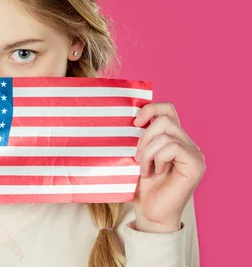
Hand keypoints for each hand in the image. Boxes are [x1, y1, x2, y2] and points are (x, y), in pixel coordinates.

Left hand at [132, 102, 204, 232]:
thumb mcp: (136, 155)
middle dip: (144, 137)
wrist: (149, 213)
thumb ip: (140, 136)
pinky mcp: (196, 164)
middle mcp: (188, 143)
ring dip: (148, 151)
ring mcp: (194, 153)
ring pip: (166, 133)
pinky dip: (158, 158)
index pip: (168, 109)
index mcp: (174, 138)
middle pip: (165, 118)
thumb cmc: (142, 186)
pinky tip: (155, 172)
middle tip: (138, 158)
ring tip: (145, 168)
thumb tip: (128, 117)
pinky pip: (173, 147)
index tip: (134, 123)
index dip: (150, 109)